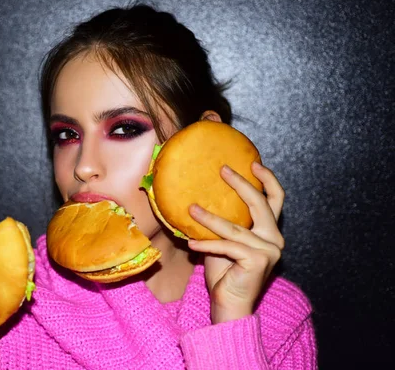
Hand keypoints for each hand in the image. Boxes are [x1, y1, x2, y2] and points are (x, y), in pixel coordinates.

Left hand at [187, 162, 284, 323]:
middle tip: (223, 169)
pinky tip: (191, 242)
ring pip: (235, 227)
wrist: (230, 305)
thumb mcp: (223, 241)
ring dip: (210, 217)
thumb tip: (199, 198)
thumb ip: (223, 223)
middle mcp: (274, 239)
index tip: (252, 162)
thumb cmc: (224, 273)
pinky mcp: (257, 261)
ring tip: (191, 208)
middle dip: (241, 184)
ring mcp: (269, 251)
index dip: (267, 179)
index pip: (275, 200)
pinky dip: (207, 244)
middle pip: (260, 204)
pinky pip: (226, 246)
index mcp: (270, 232)